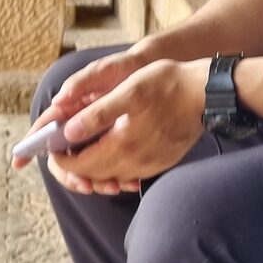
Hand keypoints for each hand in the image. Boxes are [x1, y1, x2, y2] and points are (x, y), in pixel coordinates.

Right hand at [11, 45, 154, 194]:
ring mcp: (96, 136)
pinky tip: (128, 184)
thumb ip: (81, 82)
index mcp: (71, 107)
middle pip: (63, 157)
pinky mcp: (115, 144)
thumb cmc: (126, 68)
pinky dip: (114, 178)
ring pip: (85, 167)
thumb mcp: (105, 70)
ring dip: (95, 180)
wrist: (155, 71)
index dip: (29, 145)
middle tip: (87, 185)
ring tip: (113, 187)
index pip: (44, 128)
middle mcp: (80, 124)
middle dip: (71, 174)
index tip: (18, 163)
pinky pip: (108, 168)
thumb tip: (58, 101)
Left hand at [48, 58, 209, 195]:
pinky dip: (115, 169)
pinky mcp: (162, 163)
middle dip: (74, 167)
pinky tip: (114, 153)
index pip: (80, 165)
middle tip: (64, 150)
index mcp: (123, 145)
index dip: (61, 159)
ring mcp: (150, 166)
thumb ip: (99, 114)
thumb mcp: (130, 91)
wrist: (210, 95)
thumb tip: (70, 131)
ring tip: (84, 151)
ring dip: (95, 169)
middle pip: (94, 175)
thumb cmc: (169, 85)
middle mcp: (136, 163)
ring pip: (112, 177)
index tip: (52, 147)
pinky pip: (131, 175)